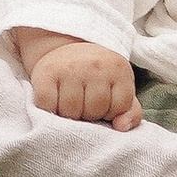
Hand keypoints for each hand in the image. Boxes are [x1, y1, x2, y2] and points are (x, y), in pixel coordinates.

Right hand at [20, 29, 141, 128]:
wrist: (67, 49)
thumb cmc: (98, 77)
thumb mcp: (120, 90)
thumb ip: (131, 112)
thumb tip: (120, 127)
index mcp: (118, 69)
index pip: (119, 109)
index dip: (110, 112)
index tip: (104, 103)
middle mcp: (94, 65)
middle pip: (94, 111)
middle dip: (89, 114)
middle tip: (84, 103)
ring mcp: (69, 68)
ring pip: (71, 112)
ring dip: (70, 114)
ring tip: (70, 103)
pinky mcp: (46, 73)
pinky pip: (47, 106)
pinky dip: (49, 109)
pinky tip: (55, 101)